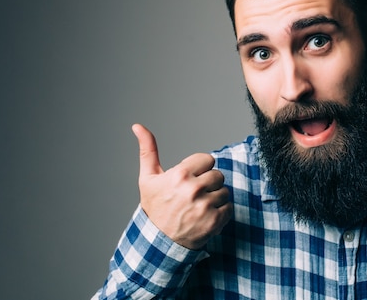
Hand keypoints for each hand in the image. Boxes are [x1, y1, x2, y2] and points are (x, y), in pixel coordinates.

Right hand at [132, 123, 232, 249]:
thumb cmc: (154, 207)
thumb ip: (148, 149)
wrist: (157, 241)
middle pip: (218, 175)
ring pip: (225, 191)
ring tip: (199, 206)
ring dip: (215, 197)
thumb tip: (138, 126)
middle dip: (209, 183)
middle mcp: (193, 189)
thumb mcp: (148, 177)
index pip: (208, 160)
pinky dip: (221, 212)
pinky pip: (229, 207)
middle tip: (195, 194)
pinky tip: (206, 215)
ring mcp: (205, 206)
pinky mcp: (214, 221)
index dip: (200, 169)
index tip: (191, 179)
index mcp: (180, 175)